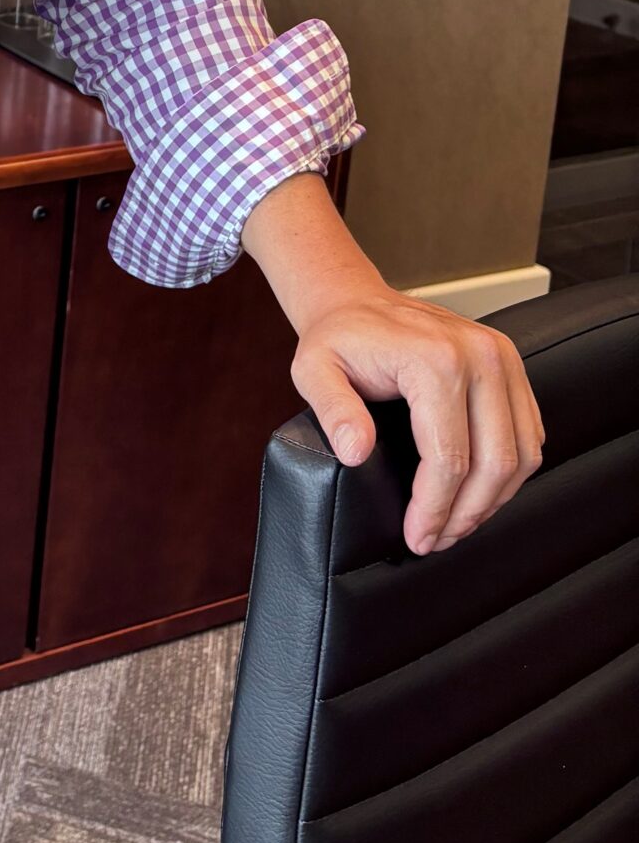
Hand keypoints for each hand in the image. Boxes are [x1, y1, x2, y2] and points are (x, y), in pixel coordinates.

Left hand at [291, 289, 545, 555]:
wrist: (357, 302)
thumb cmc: (338, 339)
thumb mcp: (314, 371)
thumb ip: (334, 411)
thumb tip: (355, 452)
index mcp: (435, 359)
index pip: (448, 458)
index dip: (434, 509)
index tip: (418, 538)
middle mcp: (479, 356)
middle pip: (494, 462)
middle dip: (467, 514)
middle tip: (438, 540)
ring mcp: (502, 358)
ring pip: (521, 454)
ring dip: (494, 500)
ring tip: (457, 523)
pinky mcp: (511, 366)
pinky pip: (529, 434)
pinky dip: (510, 473)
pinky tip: (479, 492)